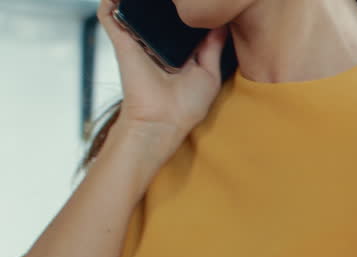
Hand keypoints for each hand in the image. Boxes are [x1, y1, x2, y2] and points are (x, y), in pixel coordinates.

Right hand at [99, 0, 227, 149]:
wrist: (163, 120)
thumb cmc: (186, 105)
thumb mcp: (209, 73)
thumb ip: (213, 47)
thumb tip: (222, 23)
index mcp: (175, 52)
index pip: (178, 24)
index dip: (185, 13)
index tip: (199, 4)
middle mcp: (154, 45)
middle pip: (155, 15)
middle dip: (165, 5)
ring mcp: (136, 42)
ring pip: (131, 11)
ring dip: (135, 2)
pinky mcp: (122, 43)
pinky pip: (109, 16)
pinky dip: (110, 3)